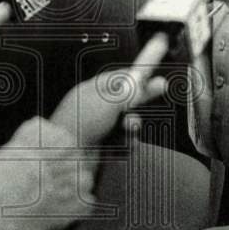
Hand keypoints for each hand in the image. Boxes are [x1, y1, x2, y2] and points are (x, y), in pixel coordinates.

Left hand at [48, 34, 169, 145]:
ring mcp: (97, 129)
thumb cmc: (80, 124)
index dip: (136, 75)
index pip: (117, 78)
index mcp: (90, 91)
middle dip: (140, 99)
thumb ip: (128, 92)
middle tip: (163, 86)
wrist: (65, 157)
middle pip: (125, 100)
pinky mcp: (101, 148)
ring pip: (126, 123)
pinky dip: (125, 145)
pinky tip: (121, 146)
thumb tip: (141, 79)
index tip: (152, 72)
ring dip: (131, 126)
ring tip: (128, 129)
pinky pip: (123, 142)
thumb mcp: (108, 102)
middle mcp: (93, 108)